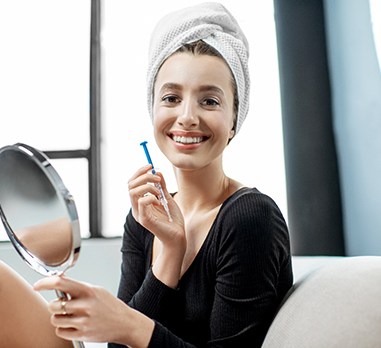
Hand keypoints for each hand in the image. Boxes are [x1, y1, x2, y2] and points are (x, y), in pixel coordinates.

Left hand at [33, 275, 152, 345]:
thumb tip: (59, 283)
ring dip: (57, 317)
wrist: (125, 323)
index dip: (45, 283)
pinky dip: (62, 328)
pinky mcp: (82, 334)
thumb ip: (79, 288)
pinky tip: (72, 324)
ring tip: (68, 315)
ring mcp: (83, 321)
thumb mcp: (97, 291)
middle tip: (61, 305)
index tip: (38, 285)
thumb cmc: (110, 306)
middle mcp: (85, 305)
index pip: (60, 283)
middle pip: (53, 305)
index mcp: (88, 291)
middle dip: (54, 305)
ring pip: (55, 319)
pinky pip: (60, 331)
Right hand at [128, 165, 184, 244]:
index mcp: (140, 202)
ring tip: (160, 192)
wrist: (178, 236)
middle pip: (130, 185)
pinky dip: (152, 197)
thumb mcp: (167, 198)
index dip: (139, 172)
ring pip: (133, 191)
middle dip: (144, 176)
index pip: (132, 183)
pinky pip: (142, 202)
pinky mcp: (144, 219)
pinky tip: (160, 202)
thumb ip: (162, 186)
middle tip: (158, 179)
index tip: (151, 166)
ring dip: (148, 186)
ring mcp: (139, 213)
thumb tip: (157, 172)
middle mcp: (136, 207)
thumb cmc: (172, 219)